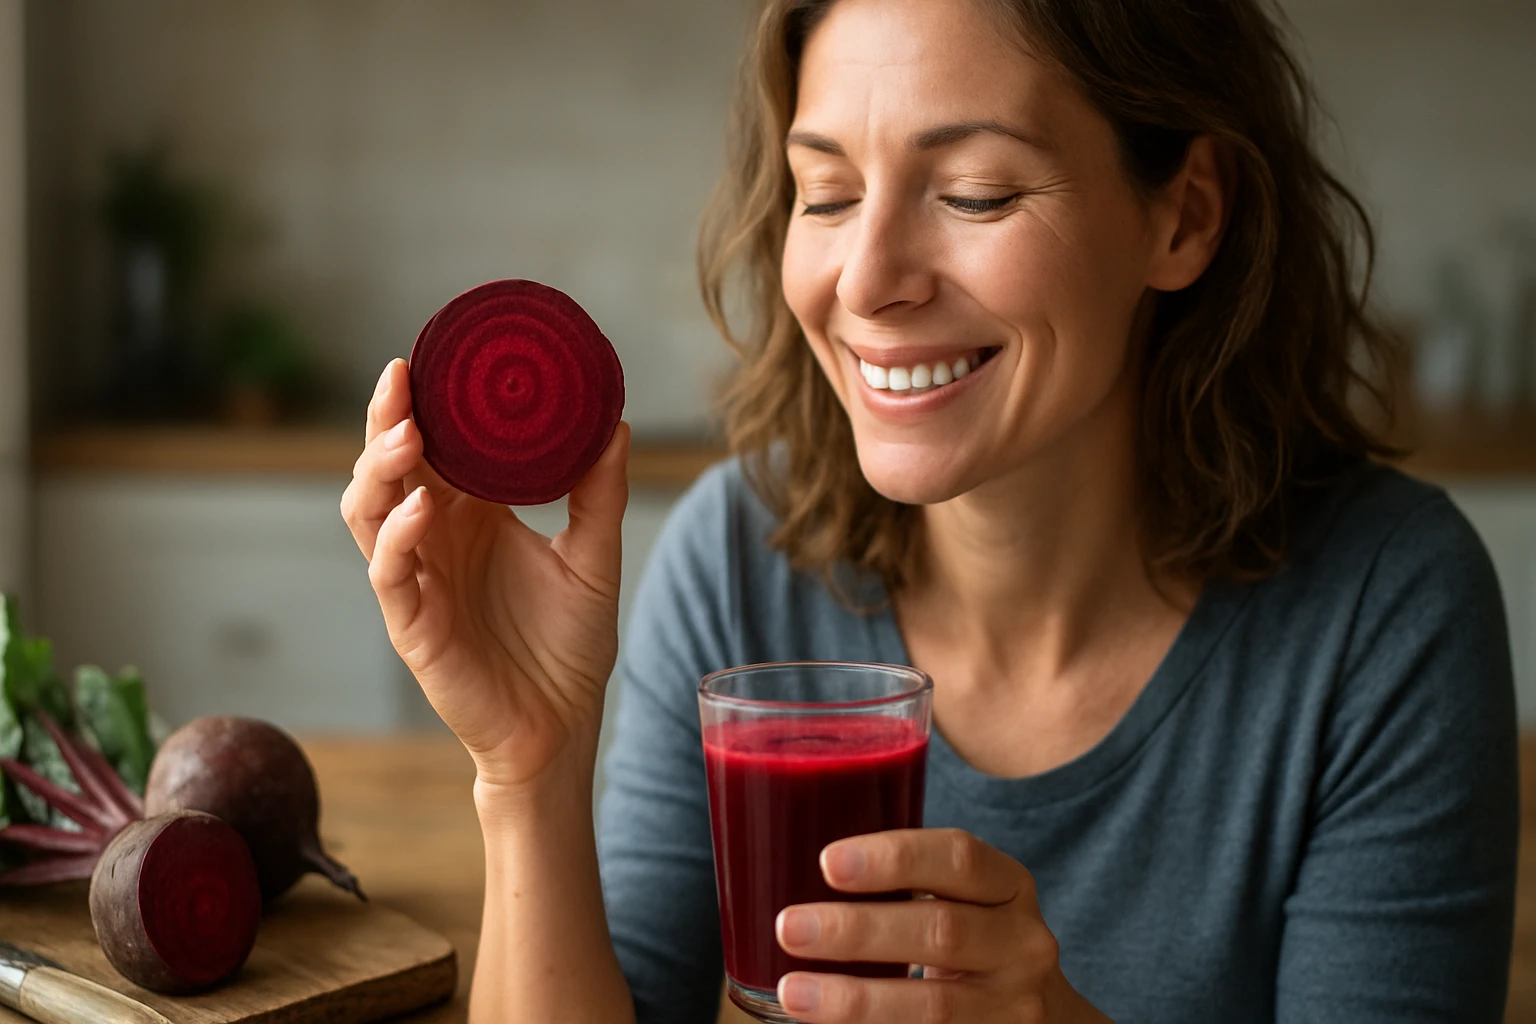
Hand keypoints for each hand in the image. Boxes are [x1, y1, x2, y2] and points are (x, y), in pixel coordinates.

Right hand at [340, 359, 630, 788]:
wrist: (562, 725)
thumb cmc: (569, 644)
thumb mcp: (594, 558)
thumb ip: (599, 493)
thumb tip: (615, 421)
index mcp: (471, 513)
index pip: (433, 445)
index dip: (422, 402)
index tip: (430, 356)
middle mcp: (436, 537)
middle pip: (388, 465)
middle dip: (386, 419)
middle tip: (403, 377)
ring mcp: (418, 578)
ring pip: (369, 511)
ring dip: (380, 468)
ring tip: (407, 433)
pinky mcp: (411, 623)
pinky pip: (390, 572)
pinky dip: (400, 536)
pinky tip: (423, 509)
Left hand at [774, 829, 1111, 1022]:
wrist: (1042, 1017)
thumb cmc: (974, 941)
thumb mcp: (964, 901)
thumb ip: (908, 884)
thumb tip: (786, 865)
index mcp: (1009, 886)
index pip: (958, 858)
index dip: (895, 857)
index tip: (827, 862)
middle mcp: (1023, 944)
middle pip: (940, 932)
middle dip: (858, 930)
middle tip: (789, 926)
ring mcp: (1015, 1006)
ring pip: (933, 1007)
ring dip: (856, 1000)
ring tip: (793, 991)